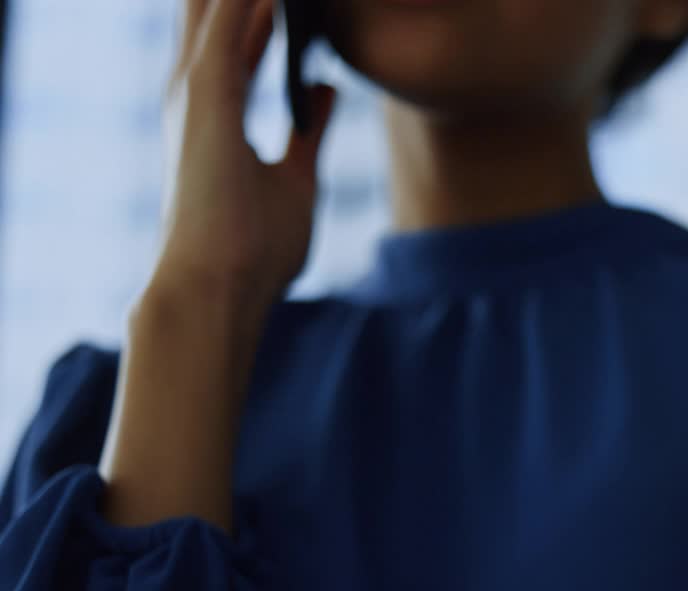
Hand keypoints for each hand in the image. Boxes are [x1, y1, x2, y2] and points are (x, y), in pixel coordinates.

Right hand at [156, 0, 337, 314]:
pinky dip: (246, 1)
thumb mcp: (296, 177)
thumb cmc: (253, 248)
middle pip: (217, 4)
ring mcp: (195, 94)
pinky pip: (225, 30)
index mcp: (217, 107)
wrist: (220, 293)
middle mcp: (197, 91)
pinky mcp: (204, 105)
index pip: (238, 28)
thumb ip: (307, 130)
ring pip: (215, 5)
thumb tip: (321, 88)